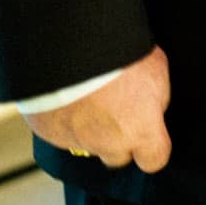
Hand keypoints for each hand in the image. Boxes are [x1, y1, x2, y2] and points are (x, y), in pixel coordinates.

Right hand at [26, 46, 171, 172]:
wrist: (73, 44)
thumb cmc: (121, 52)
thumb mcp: (156, 69)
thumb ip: (156, 99)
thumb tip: (152, 111)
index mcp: (140, 131)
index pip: (154, 159)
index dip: (153, 147)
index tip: (150, 134)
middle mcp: (108, 143)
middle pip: (118, 156)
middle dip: (119, 139)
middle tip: (116, 109)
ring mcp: (75, 140)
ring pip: (88, 145)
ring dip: (91, 128)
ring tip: (90, 97)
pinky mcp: (49, 132)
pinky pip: (60, 133)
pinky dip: (64, 119)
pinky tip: (66, 97)